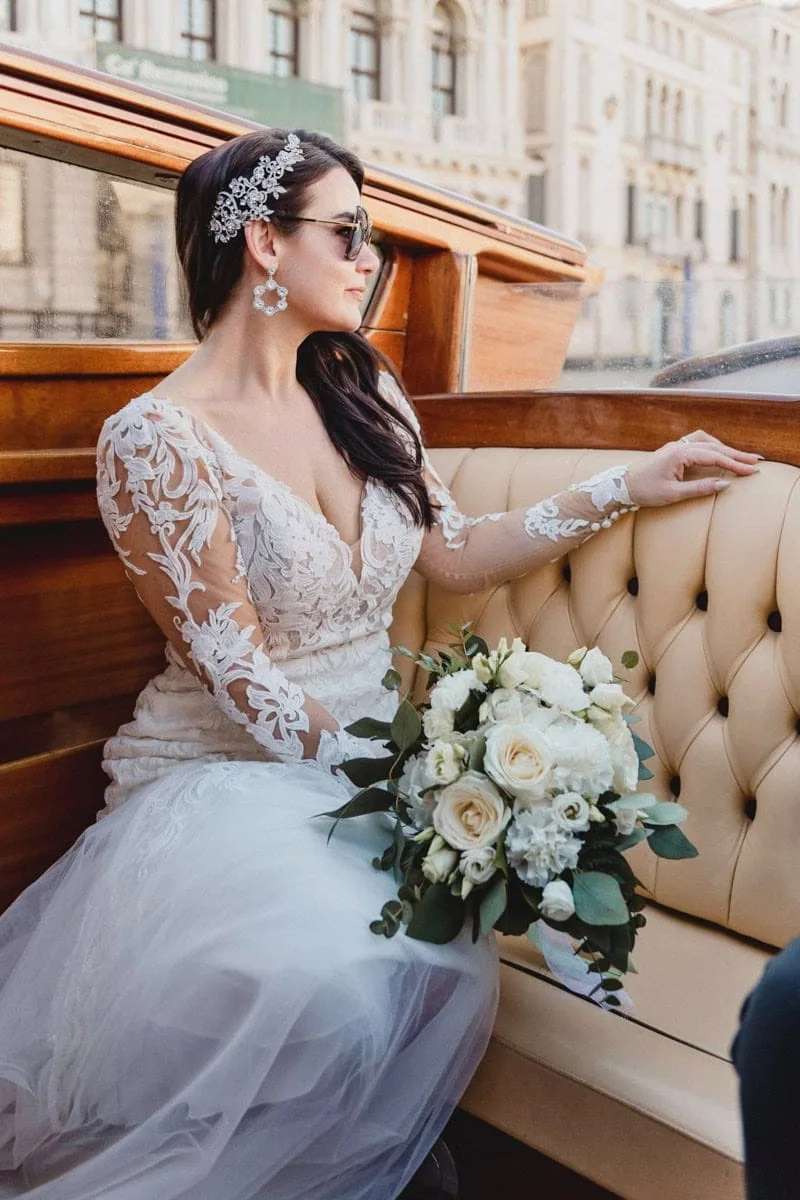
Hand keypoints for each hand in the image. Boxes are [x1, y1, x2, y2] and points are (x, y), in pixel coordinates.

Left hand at [626, 430, 761, 507]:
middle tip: (756, 461)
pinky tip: (718, 452)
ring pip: (706, 441)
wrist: (621, 486)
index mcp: (679, 454)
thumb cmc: (644, 491)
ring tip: (740, 457)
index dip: (735, 464)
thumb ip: (700, 489)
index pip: (714, 456)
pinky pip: (697, 442)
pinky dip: (711, 446)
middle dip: (736, 454)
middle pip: (714, 446)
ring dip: (724, 448)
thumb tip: (725, 485)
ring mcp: (675, 446)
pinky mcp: (672, 450)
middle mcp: (678, 446)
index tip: (752, 471)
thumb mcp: (673, 494)